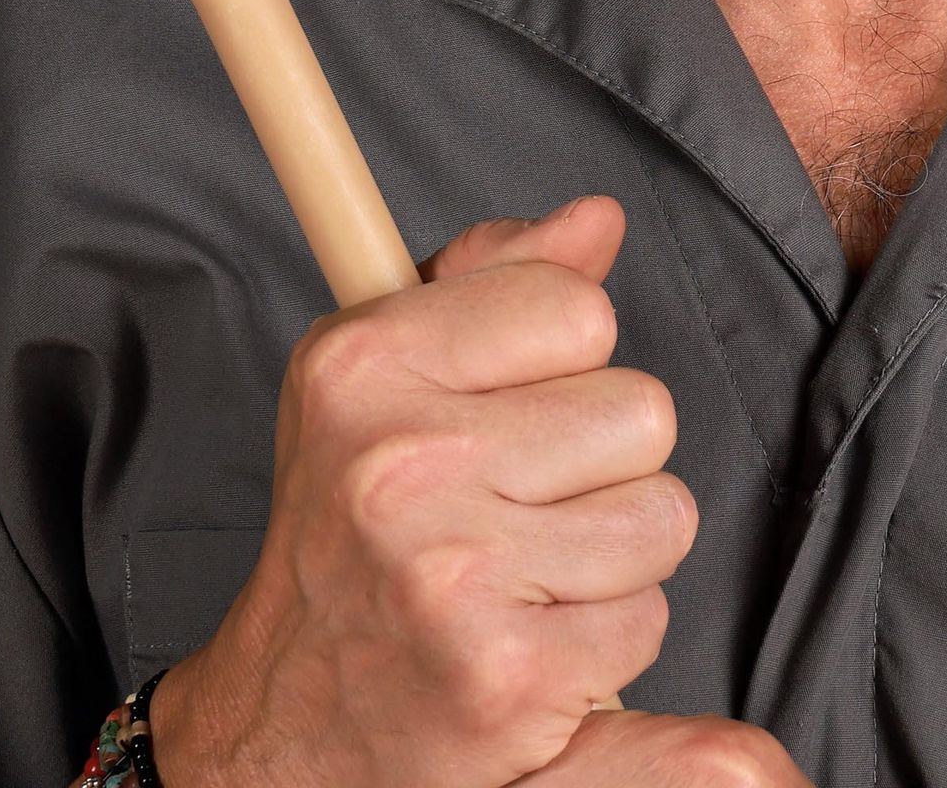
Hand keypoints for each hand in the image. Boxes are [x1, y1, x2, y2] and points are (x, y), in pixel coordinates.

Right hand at [148, 196, 713, 787]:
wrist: (285, 726)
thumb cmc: (353, 533)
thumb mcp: (387, 376)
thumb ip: (499, 280)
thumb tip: (598, 219)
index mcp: (365, 363)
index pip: (577, 306)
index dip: (565, 360)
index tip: (509, 406)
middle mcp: (401, 462)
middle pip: (641, 408)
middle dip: (602, 461)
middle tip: (518, 504)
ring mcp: (452, 573)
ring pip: (661, 513)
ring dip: (614, 551)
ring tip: (528, 571)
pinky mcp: (505, 677)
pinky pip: (645, 616)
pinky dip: (605, 640)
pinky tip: (530, 639)